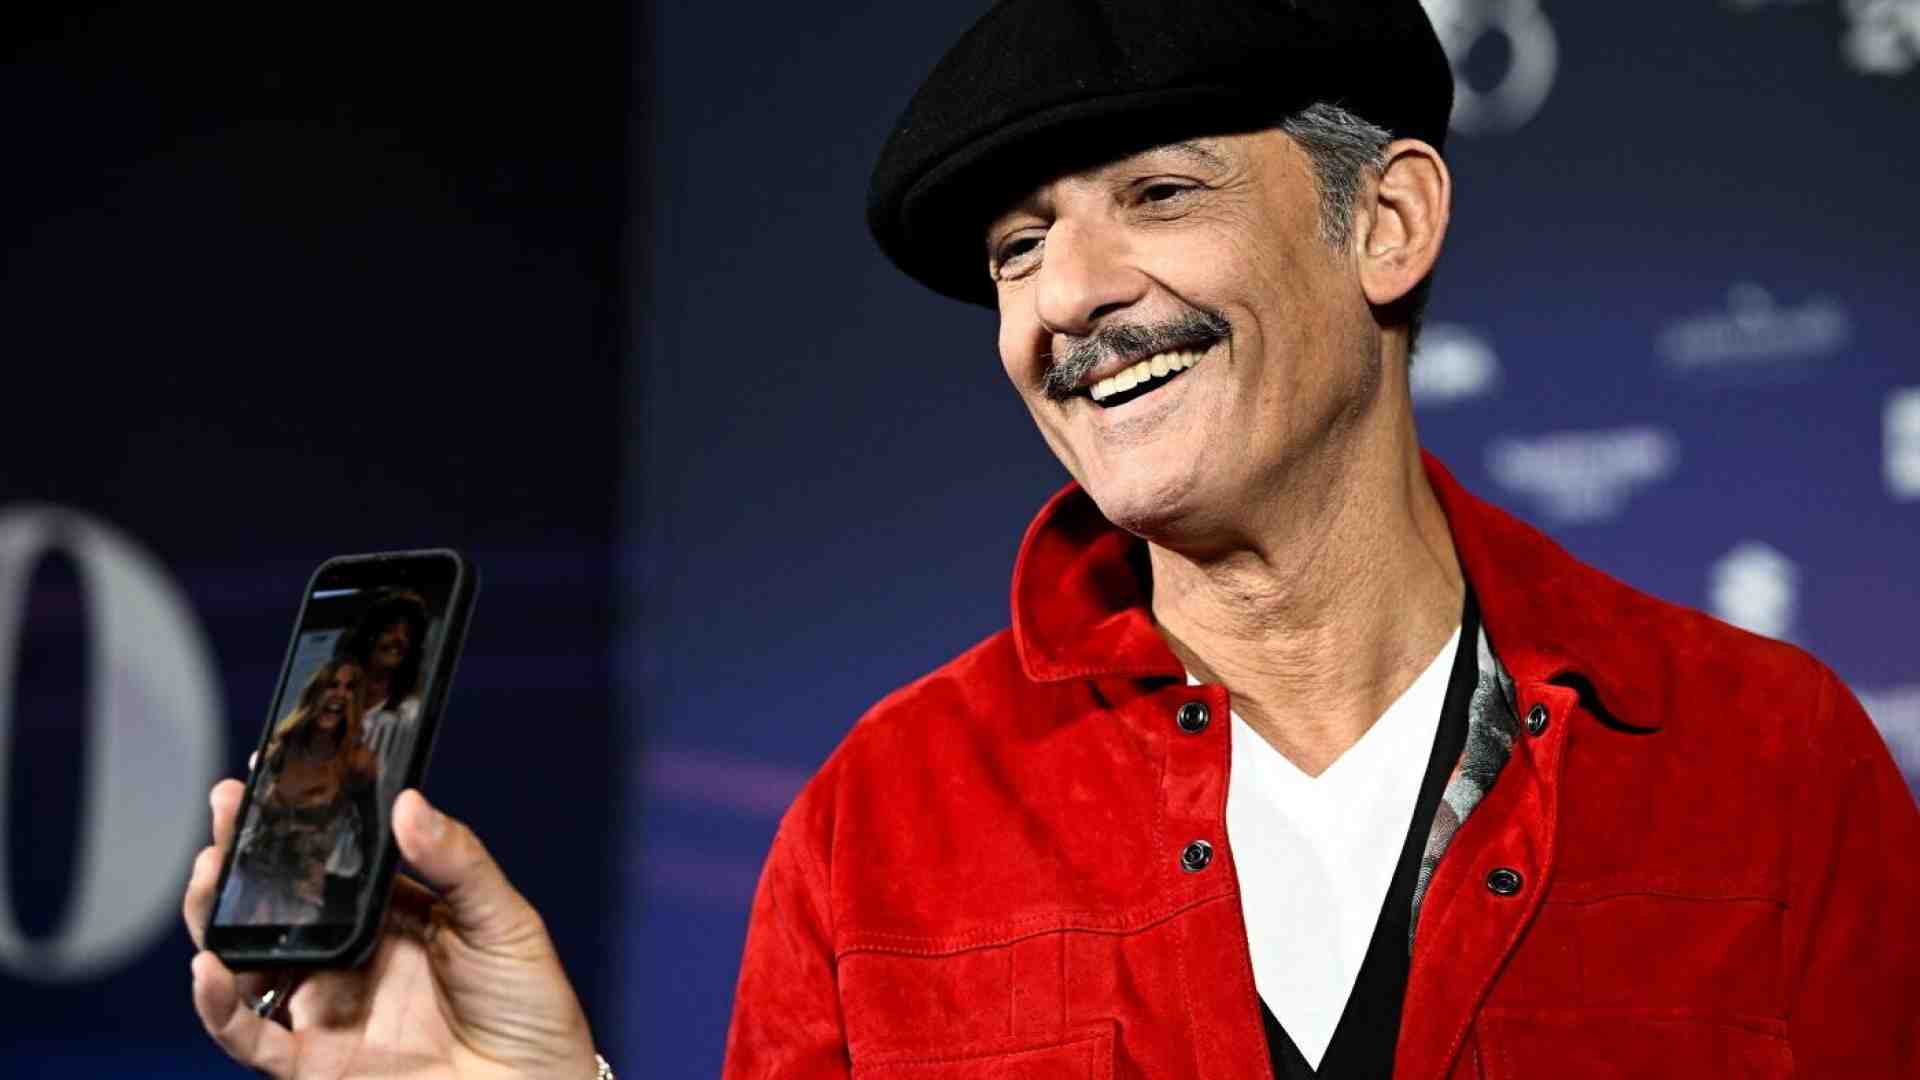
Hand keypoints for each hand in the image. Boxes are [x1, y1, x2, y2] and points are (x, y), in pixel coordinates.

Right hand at [184, 780, 599, 1078]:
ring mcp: (325, 1007)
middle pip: (274, 901)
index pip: (331, 857)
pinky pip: (250, 1033)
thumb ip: (457, 862)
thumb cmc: (529, 1006)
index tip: (270, 770)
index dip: (298, 819)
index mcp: (391, 912)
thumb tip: (408, 802)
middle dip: (240, 853)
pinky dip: (218, 1004)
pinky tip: (207, 966)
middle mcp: (347, 956)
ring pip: (245, 958)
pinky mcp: (312, 1062)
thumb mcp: (504, 921)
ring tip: (208, 869)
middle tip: (226, 809)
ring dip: (213, 915)